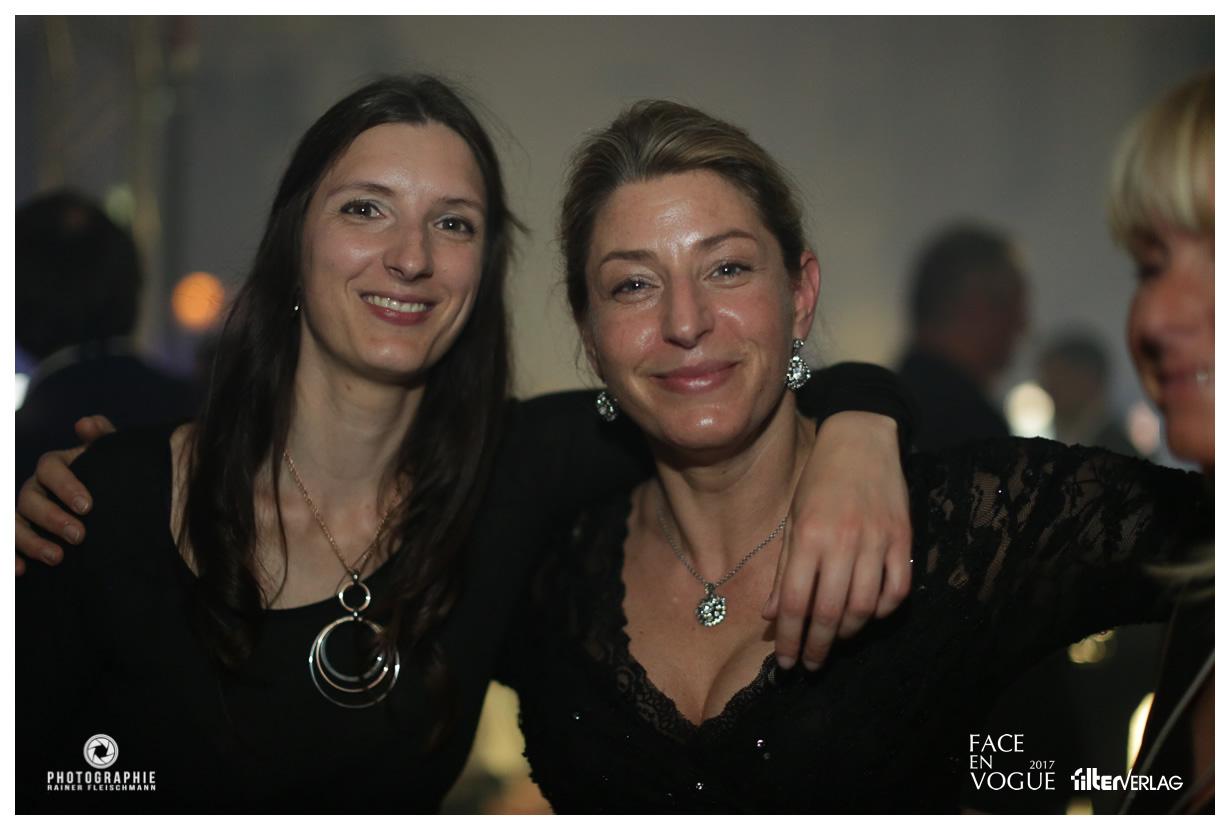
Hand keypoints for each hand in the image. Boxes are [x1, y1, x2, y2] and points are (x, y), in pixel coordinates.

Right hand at [15, 415, 114, 574]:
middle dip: (52, 518)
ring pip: (14, 523)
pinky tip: (22, 571)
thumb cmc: (109, 478)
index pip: (49, 467)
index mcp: (54, 467)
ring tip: (57, 558)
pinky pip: (8, 544)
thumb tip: (85, 423)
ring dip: (30, 541)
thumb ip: (103, 438)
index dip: (66, 485)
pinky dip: (10, 557)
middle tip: (79, 536)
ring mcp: (24, 514)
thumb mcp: (110, 459)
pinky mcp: (21, 537)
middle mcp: (34, 488)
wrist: (108, 508)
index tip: (89, 506)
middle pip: (29, 498)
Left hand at [763, 411, 911, 669]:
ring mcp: (877, 540)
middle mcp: (843, 541)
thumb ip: (785, 570)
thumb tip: (772, 615)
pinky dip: (883, 610)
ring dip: (848, 632)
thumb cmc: (818, 482)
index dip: (790, 637)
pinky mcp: (903, 539)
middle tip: (809, 665)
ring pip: (865, 606)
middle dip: (817, 645)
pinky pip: (897, 589)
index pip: (796, 601)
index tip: (785, 662)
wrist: (862, 441)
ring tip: (834, 639)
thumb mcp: (792, 520)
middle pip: (830, 611)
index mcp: (809, 536)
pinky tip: (867, 615)